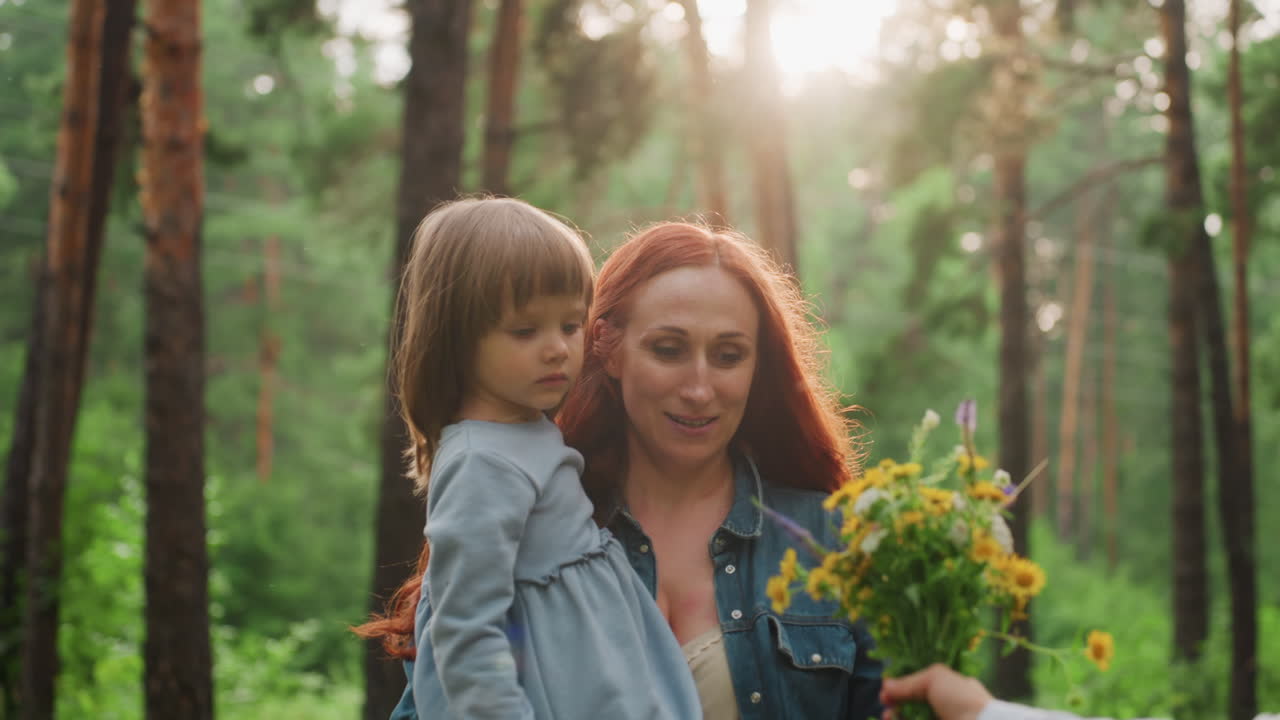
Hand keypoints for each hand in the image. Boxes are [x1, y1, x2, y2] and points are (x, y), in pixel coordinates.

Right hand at [879, 664, 993, 719]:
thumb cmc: (961, 700)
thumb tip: (886, 686)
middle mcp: (946, 707)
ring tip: (888, 716)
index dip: (903, 687)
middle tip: (886, 704)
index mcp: (952, 689)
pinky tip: (893, 719)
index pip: (922, 686)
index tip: (888, 690)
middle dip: (896, 703)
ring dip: (896, 716)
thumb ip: (909, 682)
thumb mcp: (936, 678)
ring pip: (912, 717)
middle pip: (914, 704)